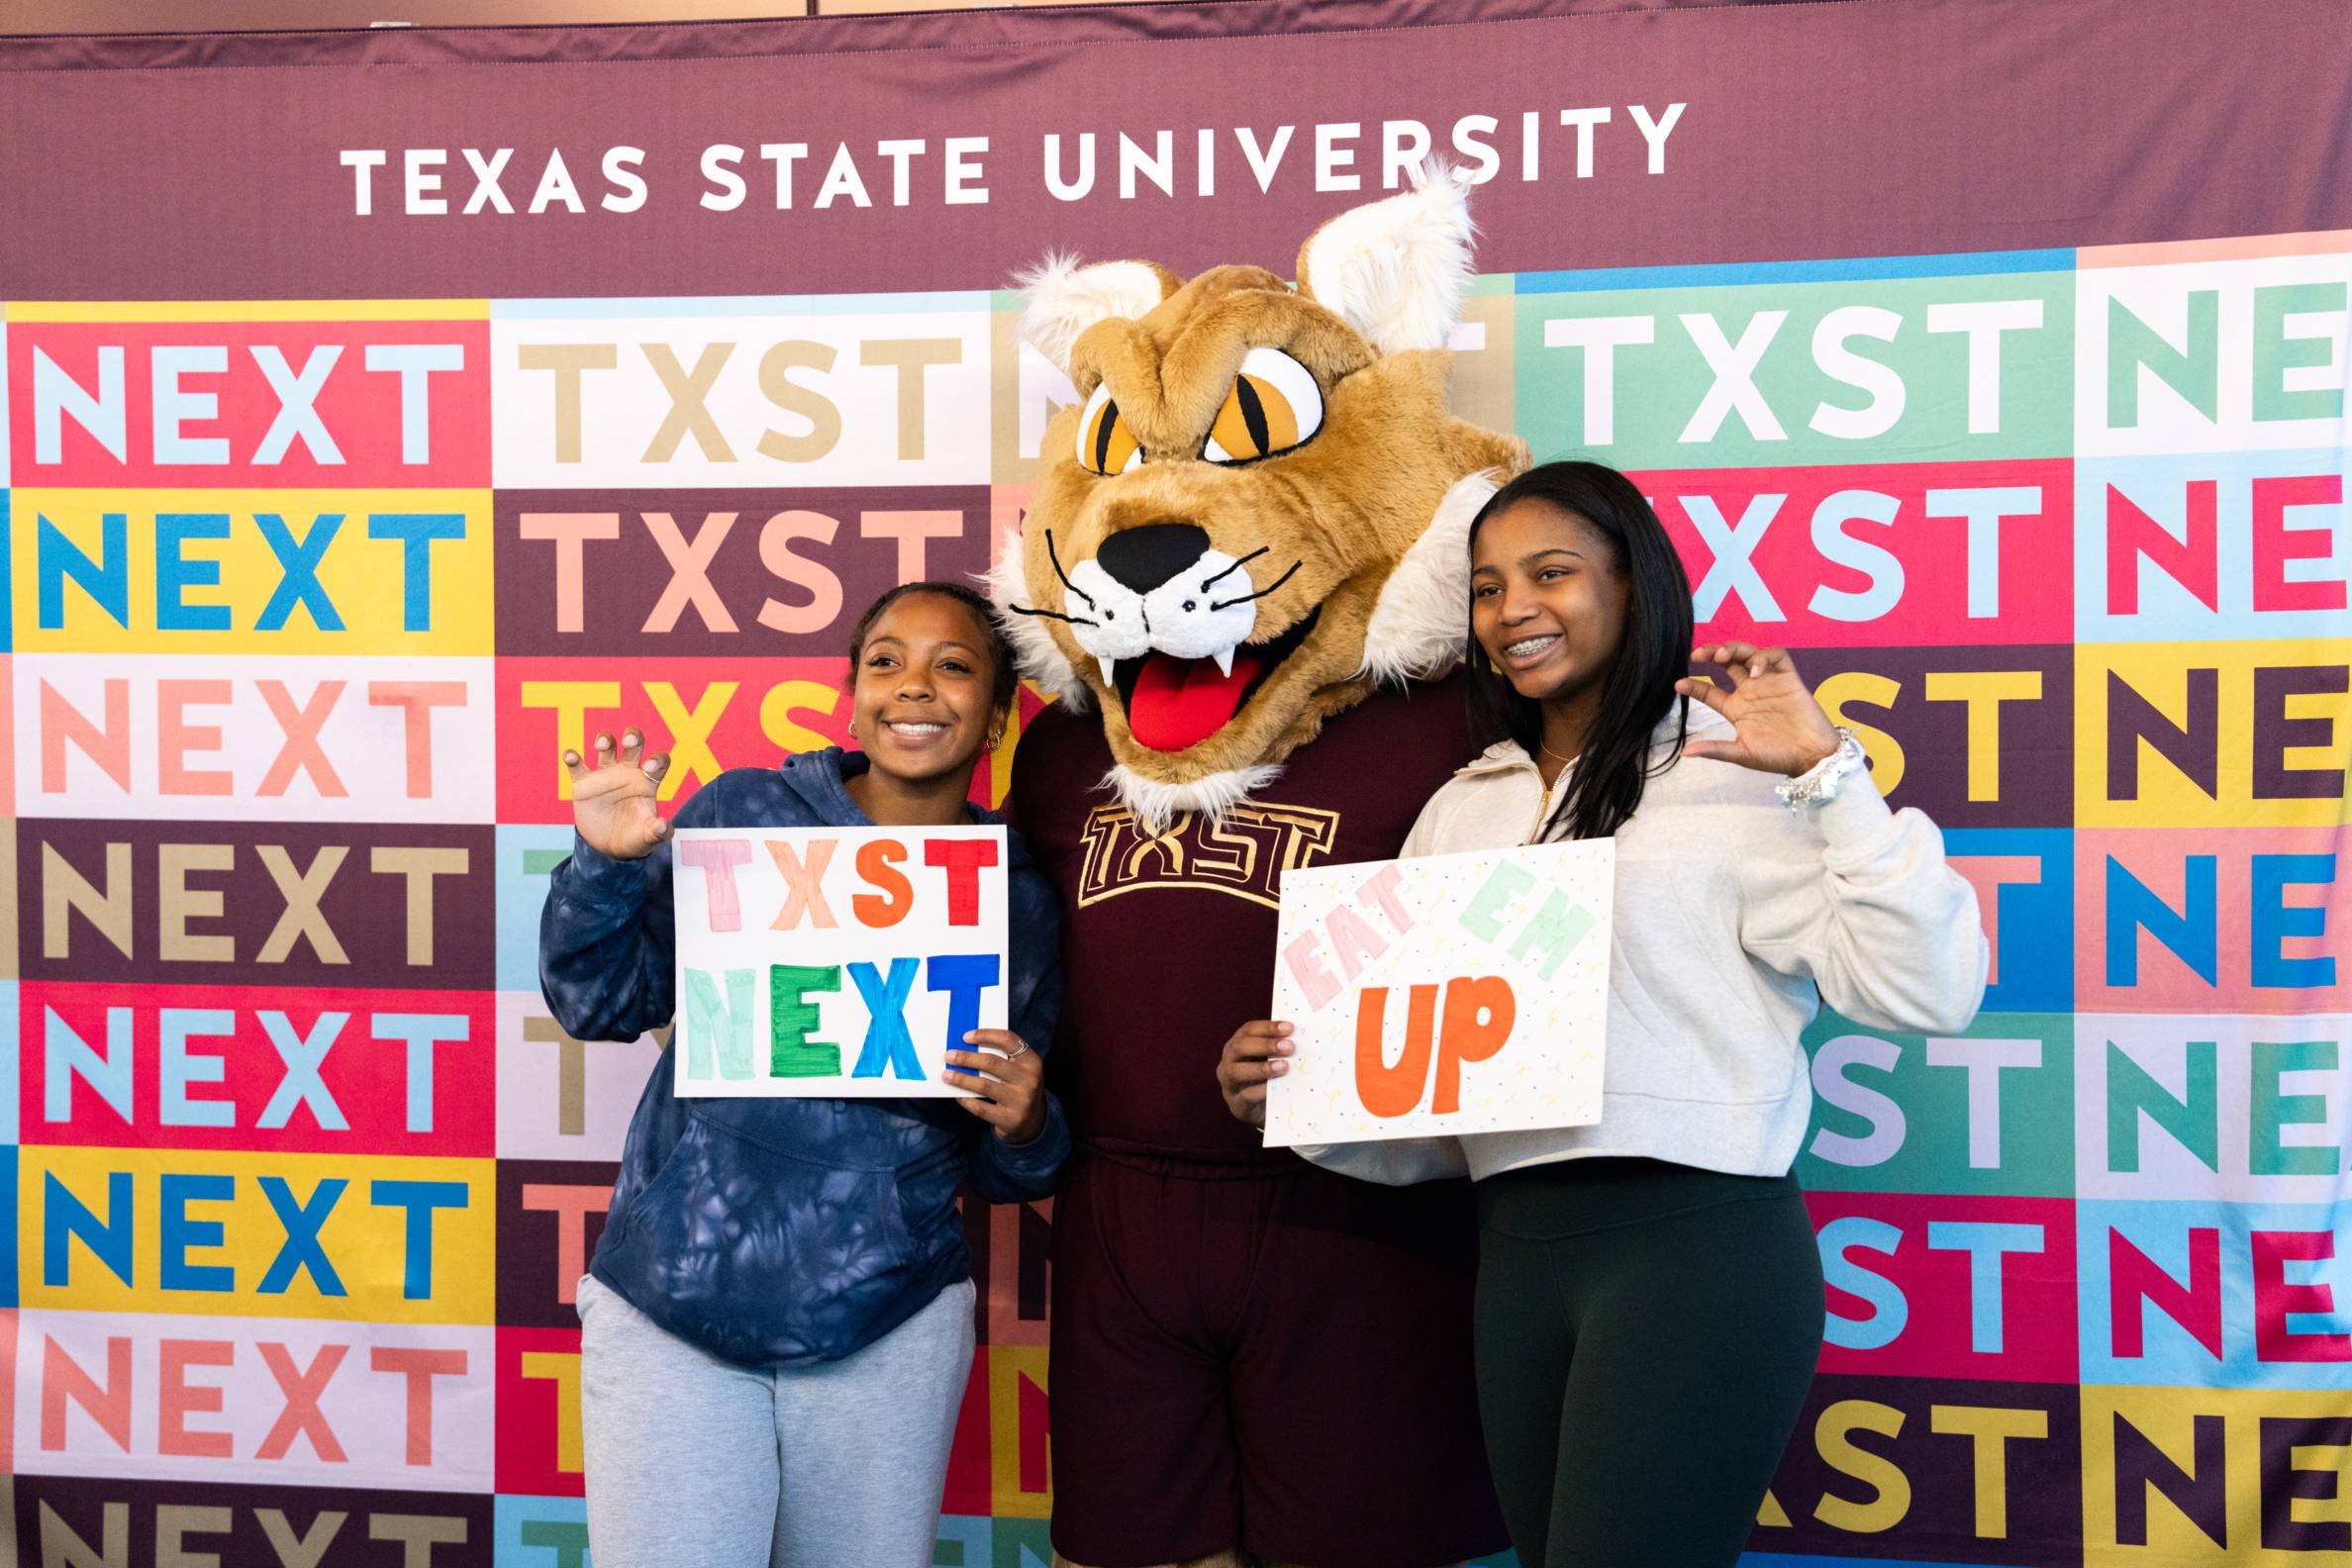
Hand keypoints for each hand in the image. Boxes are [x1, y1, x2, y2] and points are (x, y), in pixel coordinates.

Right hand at [565, 729, 671, 859]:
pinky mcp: (583, 784)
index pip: (658, 762)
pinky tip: (572, 757)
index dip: (657, 759)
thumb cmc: (634, 838)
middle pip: (634, 745)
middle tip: (630, 741)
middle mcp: (628, 772)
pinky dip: (573, 758)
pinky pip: (577, 766)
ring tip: (602, 744)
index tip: (649, 766)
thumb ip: (658, 832)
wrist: (607, 848)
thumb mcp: (648, 838)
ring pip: (607, 746)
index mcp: (647, 782)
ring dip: (605, 739)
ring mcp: (605, 775)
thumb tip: (663, 826)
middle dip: (633, 737)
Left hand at [946, 1030, 1046, 1142]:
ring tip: (946, 1075)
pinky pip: (981, 1108)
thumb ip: (1002, 1058)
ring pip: (984, 1085)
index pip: (1008, 1040)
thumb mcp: (1020, 1070)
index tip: (965, 1037)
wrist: (1034, 1122)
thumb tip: (967, 1047)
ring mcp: (1020, 1100)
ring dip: (962, 1079)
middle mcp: (1029, 1079)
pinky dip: (966, 1100)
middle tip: (949, 1056)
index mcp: (1031, 1061)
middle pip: (992, 1063)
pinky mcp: (1010, 1119)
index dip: (986, 1035)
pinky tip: (956, 1095)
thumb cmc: (1019, 1088)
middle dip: (966, 1058)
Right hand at [1216, 1020, 1293, 1129]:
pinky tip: (1277, 1087)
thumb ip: (1279, 1049)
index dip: (1268, 1027)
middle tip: (1289, 1047)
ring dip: (1262, 1068)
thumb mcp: (1271, 1060)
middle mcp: (1227, 1062)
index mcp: (1236, 1046)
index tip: (1289, 1028)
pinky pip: (1246, 1096)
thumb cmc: (1269, 1079)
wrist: (1265, 1112)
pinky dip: (1262, 1090)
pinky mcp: (1237, 1105)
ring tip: (1284, 1066)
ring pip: (1236, 1071)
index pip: (1248, 1030)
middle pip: (1240, 1047)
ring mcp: (1229, 1084)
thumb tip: (1303, 1036)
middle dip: (1265, 1045)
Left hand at [1674, 643, 1842, 777]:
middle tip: (1698, 655)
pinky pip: (1776, 656)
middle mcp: (1750, 692)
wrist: (1812, 757)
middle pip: (1727, 663)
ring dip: (1734, 649)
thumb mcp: (1742, 754)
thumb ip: (1716, 750)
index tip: (1679, 685)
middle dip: (1712, 653)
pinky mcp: (1789, 678)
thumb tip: (1685, 752)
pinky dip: (1763, 658)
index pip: (1710, 692)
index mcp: (1736, 709)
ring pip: (1748, 654)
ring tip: (1722, 657)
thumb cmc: (1778, 757)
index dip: (1694, 686)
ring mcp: (1769, 683)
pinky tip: (1756, 671)